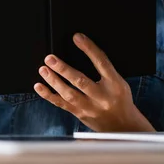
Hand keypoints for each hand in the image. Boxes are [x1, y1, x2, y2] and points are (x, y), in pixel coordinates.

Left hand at [34, 33, 155, 132]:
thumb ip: (104, 70)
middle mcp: (102, 97)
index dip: (89, 49)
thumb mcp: (119, 82)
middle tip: (50, 58)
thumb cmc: (120, 99)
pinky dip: (48, 95)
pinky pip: (61, 104)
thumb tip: (85, 49)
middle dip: (63, 69)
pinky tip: (39, 86)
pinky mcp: (80, 114)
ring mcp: (90, 107)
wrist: (124, 126)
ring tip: (43, 69)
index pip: (102, 63)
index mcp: (115, 84)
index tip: (76, 37)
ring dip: (53, 81)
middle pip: (81, 81)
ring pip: (69, 94)